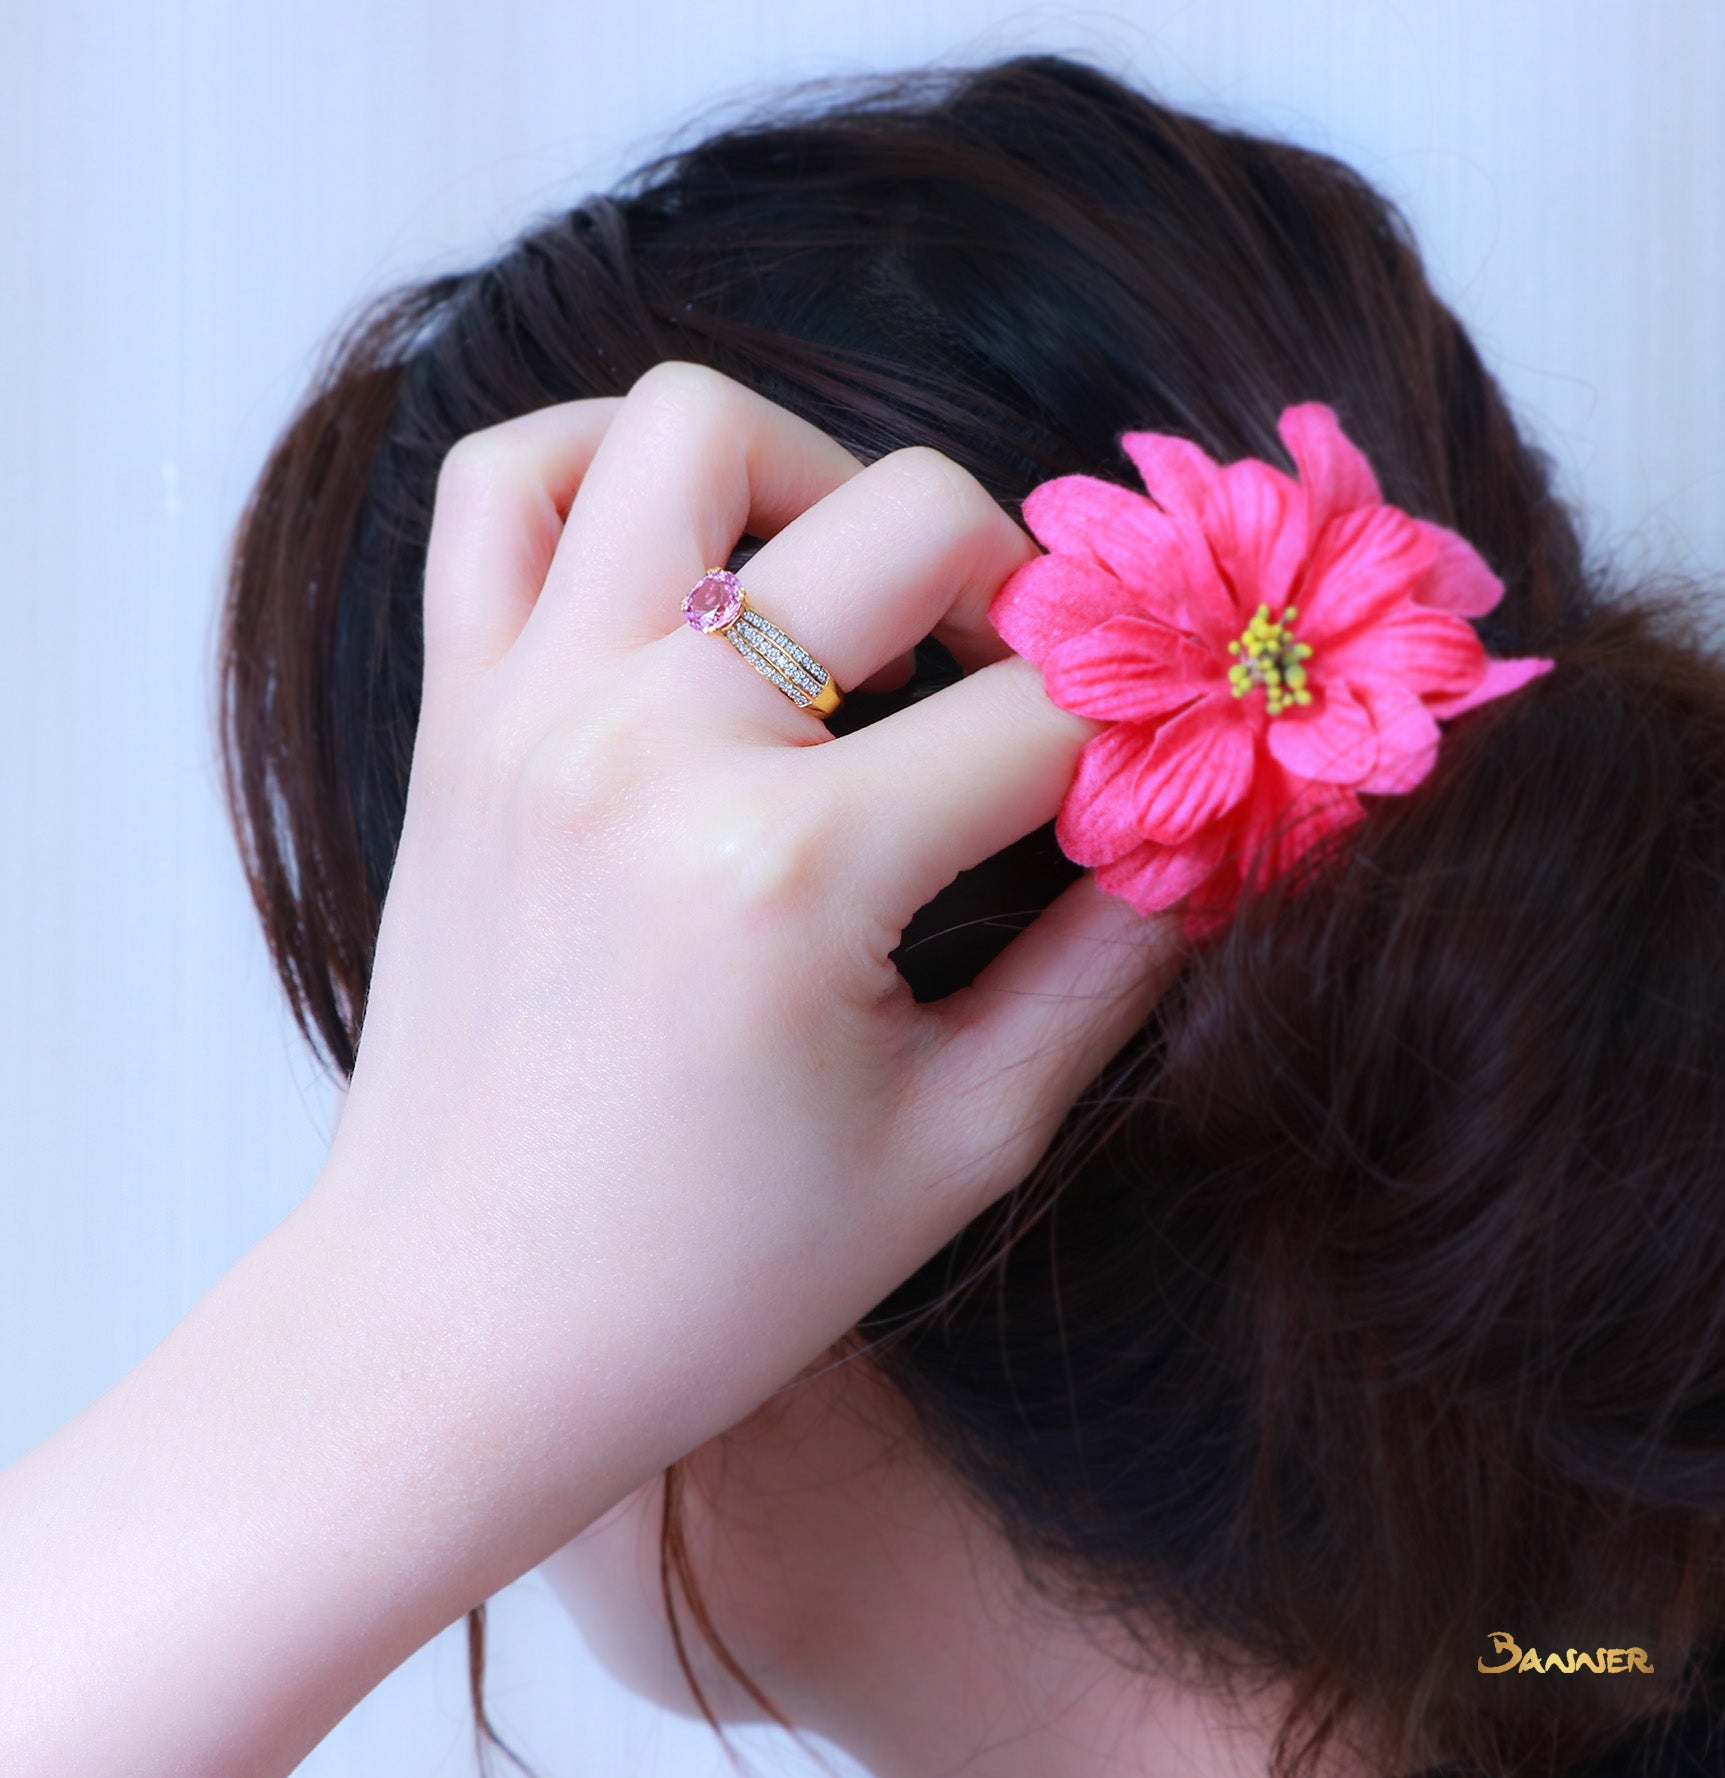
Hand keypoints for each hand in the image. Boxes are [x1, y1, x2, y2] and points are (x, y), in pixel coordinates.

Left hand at [314, 358, 1185, 1538]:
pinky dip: (604, 473)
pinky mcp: (457, 718)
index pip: (1044, 718)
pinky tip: (689, 565)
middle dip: (1023, 591)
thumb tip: (1204, 842)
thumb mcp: (958, 1143)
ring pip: (690, 432)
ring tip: (857, 602)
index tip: (1154, 777)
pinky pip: (499, 488)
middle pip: (913, 518)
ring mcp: (533, 710)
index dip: (1139, 737)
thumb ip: (1106, 971)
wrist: (461, 1335)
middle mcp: (651, 748)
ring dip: (821, 481)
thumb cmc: (711, 1276)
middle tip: (1025, 696)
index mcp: (792, 872)